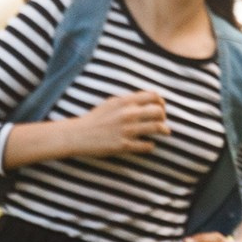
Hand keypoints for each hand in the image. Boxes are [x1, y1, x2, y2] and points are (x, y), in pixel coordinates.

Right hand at [8, 90, 168, 165]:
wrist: (77, 135)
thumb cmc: (96, 119)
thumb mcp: (111, 104)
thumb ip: (129, 101)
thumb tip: (150, 100)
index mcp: (124, 102)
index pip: (154, 96)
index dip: (161, 102)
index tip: (160, 108)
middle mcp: (127, 114)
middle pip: (159, 111)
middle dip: (164, 117)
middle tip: (161, 122)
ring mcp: (126, 130)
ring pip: (158, 128)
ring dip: (164, 130)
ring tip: (163, 132)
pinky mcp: (124, 145)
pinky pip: (148, 145)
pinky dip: (151, 145)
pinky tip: (148, 144)